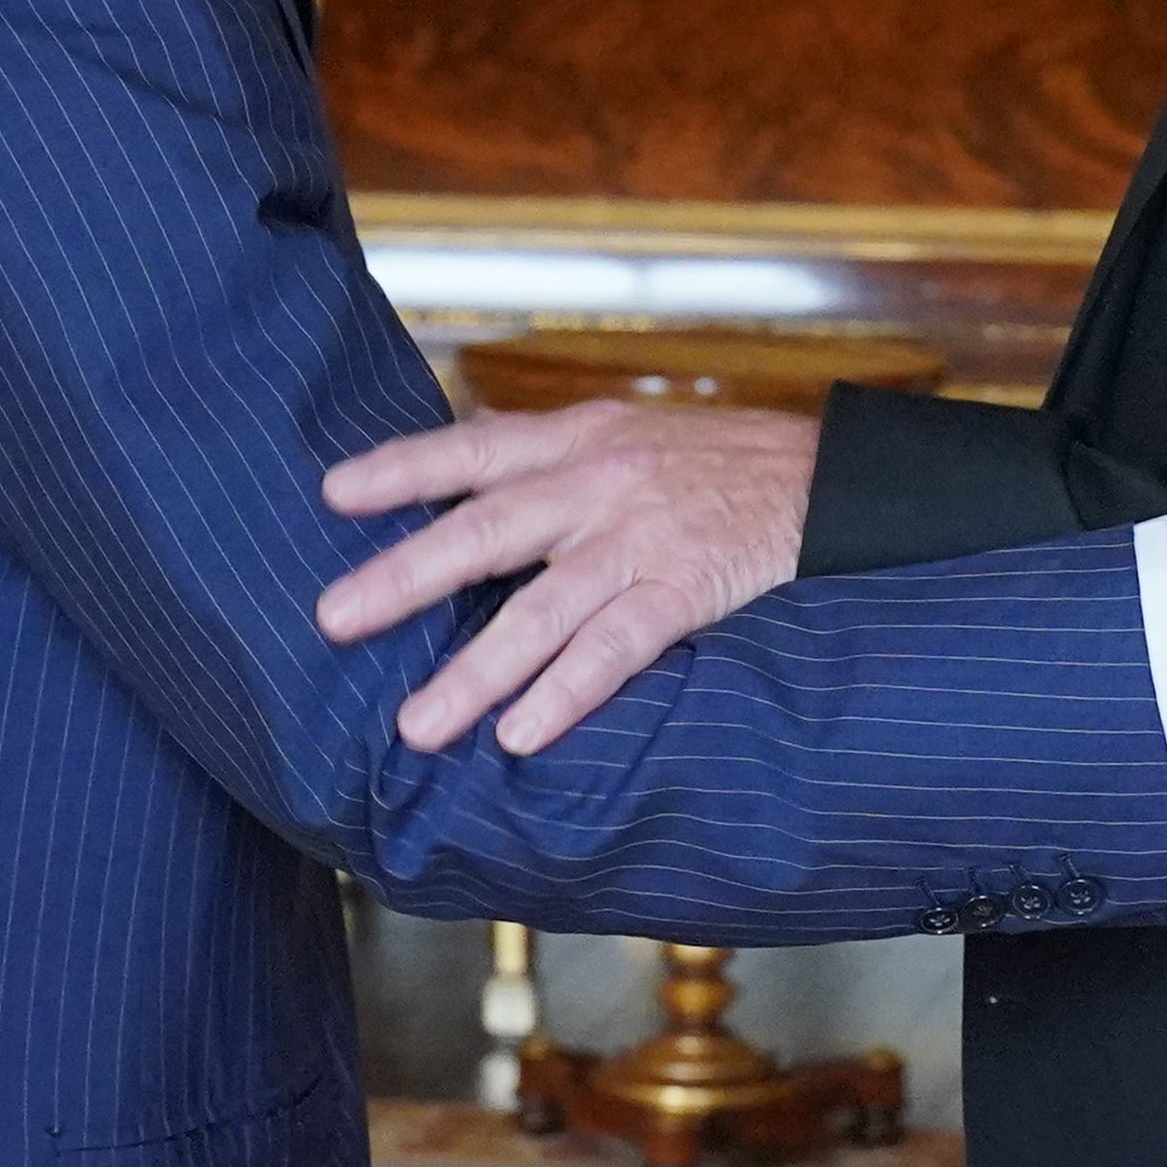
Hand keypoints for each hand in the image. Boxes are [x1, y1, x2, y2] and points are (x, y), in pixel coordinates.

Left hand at [317, 402, 820, 754]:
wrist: (833, 478)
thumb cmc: (722, 463)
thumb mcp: (631, 433)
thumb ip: (553, 455)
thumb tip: (470, 464)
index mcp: (579, 439)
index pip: (474, 449)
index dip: (402, 468)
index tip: (333, 494)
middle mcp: (599, 483)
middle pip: (486, 530)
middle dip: (405, 577)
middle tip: (336, 619)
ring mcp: (642, 538)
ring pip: (542, 609)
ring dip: (476, 671)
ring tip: (419, 724)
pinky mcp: (688, 588)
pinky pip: (617, 648)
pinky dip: (567, 692)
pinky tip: (522, 734)